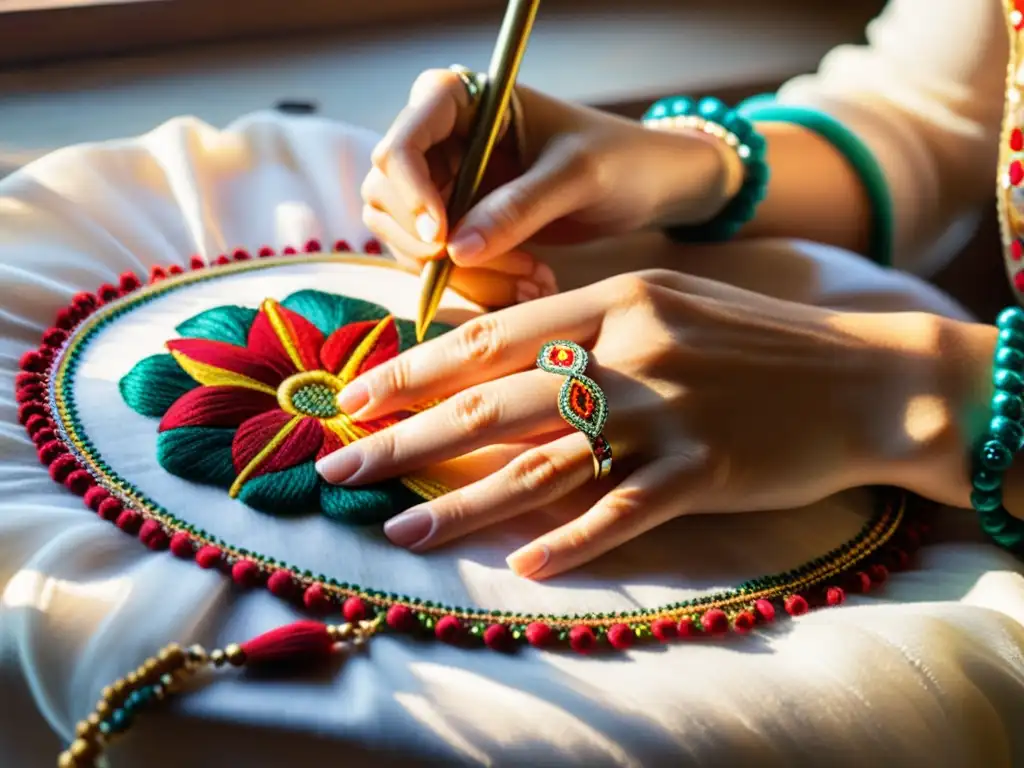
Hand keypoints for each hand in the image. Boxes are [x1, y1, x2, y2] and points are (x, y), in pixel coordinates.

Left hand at [316, 270, 946, 578]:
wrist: (865, 376)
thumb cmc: (756, 342)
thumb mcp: (666, 303)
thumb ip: (586, 326)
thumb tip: (499, 362)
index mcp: (613, 299)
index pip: (491, 337)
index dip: (414, 369)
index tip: (356, 396)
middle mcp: (629, 349)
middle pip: (494, 401)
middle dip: (405, 436)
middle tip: (339, 464)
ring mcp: (666, 411)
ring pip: (542, 462)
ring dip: (464, 500)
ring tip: (401, 527)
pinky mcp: (705, 469)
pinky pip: (624, 511)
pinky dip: (572, 540)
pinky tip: (524, 565)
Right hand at [361, 69, 736, 305]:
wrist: (646, 185)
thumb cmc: (618, 158)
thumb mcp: (576, 176)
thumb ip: (517, 207)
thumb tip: (456, 251)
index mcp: (458, 101)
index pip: (400, 146)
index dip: (411, 196)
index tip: (444, 240)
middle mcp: (439, 140)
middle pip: (388, 199)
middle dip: (438, 247)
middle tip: (507, 270)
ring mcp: (444, 184)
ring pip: (409, 241)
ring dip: (462, 274)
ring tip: (533, 281)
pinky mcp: (458, 224)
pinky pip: (438, 264)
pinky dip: (477, 284)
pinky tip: (529, 285)